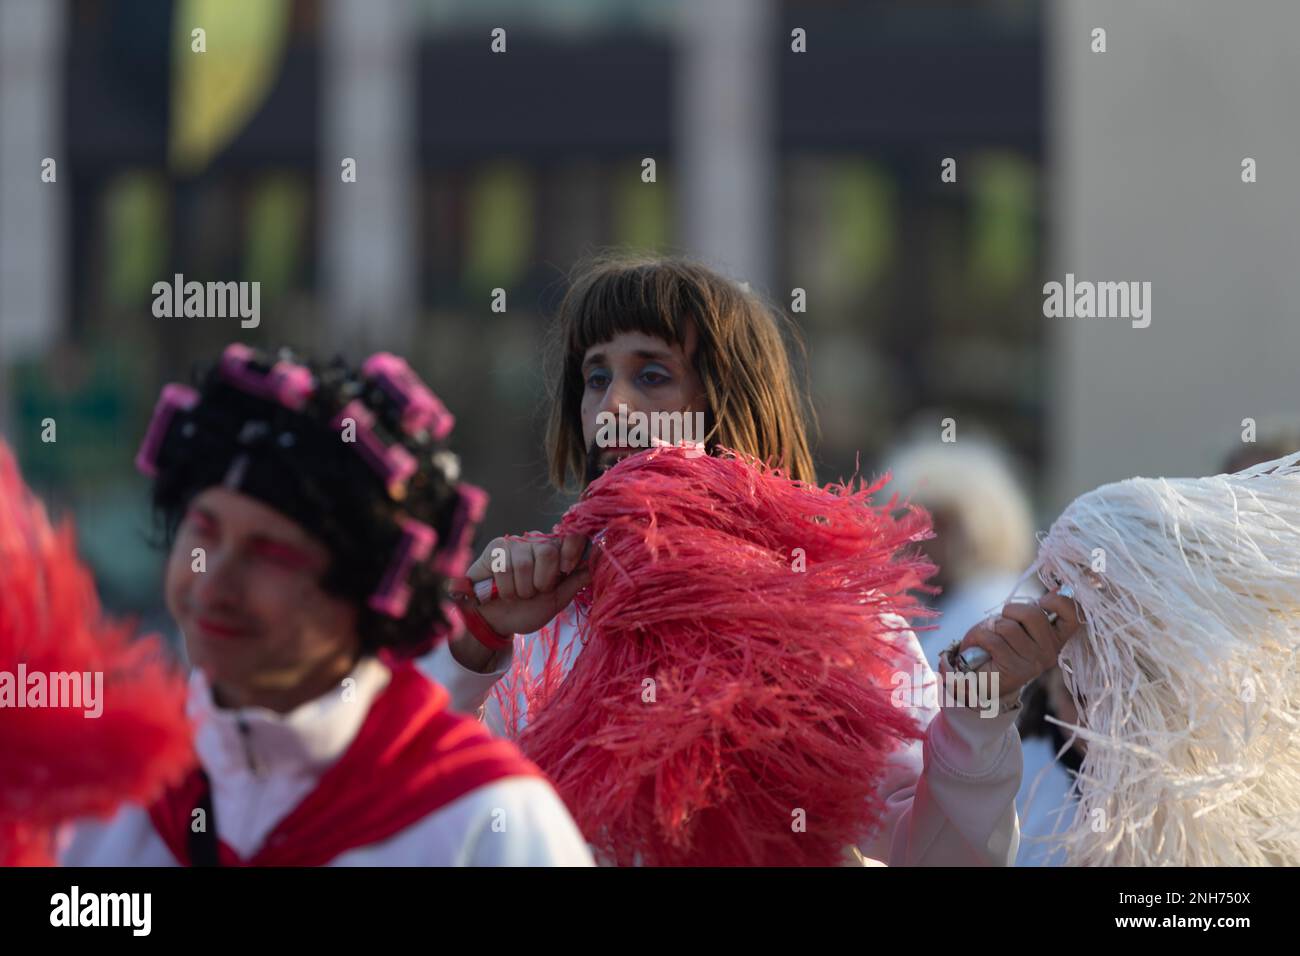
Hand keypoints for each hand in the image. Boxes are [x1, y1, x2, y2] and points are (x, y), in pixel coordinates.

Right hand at [458, 532, 590, 637]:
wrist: (496, 622)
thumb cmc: (527, 610)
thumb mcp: (556, 599)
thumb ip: (575, 581)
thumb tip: (597, 564)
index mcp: (556, 552)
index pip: (571, 536)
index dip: (572, 548)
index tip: (566, 568)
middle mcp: (537, 542)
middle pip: (548, 551)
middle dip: (542, 582)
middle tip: (535, 592)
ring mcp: (515, 543)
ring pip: (524, 564)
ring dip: (522, 589)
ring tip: (518, 594)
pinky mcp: (495, 549)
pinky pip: (504, 567)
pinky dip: (506, 588)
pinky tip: (502, 591)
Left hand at [955, 590, 1084, 700]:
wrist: (980, 675)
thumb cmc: (1001, 642)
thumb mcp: (1020, 622)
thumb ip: (1037, 609)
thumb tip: (1060, 588)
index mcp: (1056, 637)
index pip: (1073, 616)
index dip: (1058, 601)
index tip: (1041, 602)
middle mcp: (1050, 651)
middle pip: (1033, 615)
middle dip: (1011, 611)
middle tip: (1003, 621)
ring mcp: (1034, 663)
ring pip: (1008, 627)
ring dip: (993, 627)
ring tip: (992, 637)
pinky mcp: (1014, 670)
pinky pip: (992, 639)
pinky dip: (980, 637)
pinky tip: (982, 646)